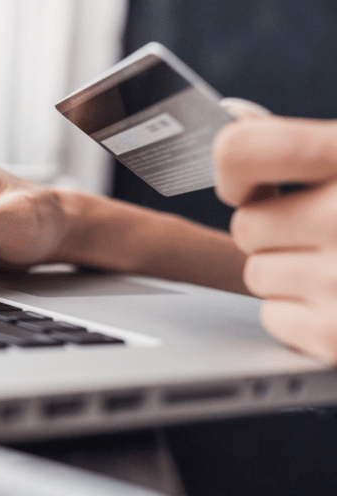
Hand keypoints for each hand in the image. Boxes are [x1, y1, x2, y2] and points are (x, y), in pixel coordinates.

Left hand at [214, 113, 336, 363]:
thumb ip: (305, 144)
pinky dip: (301, 316)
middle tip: (331, 232)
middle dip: (278, 232)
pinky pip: (272, 317)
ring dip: (291, 275)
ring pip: (257, 275)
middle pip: (247, 226)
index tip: (248, 183)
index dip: (234, 170)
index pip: (241, 151)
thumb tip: (232, 115)